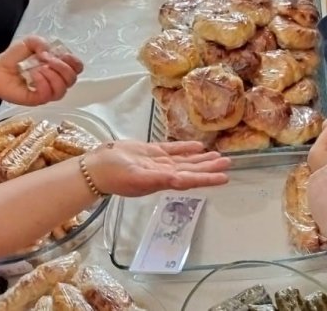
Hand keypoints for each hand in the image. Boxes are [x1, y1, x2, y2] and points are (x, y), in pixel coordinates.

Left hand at [0, 36, 82, 105]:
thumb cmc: (15, 57)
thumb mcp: (29, 42)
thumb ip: (40, 42)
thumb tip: (48, 52)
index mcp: (58, 66)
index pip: (77, 68)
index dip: (74, 62)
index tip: (63, 55)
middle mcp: (56, 80)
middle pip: (72, 79)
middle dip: (63, 67)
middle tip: (47, 60)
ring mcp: (47, 91)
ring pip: (62, 90)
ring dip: (53, 76)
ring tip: (39, 68)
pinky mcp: (36, 99)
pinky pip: (47, 95)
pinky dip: (43, 83)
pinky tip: (34, 75)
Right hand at [86, 140, 228, 195]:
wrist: (97, 166)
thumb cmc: (115, 174)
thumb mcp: (137, 178)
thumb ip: (157, 178)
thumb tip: (177, 180)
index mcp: (163, 181)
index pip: (191, 179)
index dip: (208, 178)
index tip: (224, 177)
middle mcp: (164, 173)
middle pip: (192, 169)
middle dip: (210, 167)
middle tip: (229, 162)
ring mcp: (158, 162)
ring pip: (185, 160)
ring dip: (202, 158)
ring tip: (219, 156)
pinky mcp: (151, 152)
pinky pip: (172, 150)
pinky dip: (185, 148)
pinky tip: (198, 146)